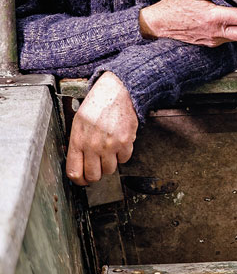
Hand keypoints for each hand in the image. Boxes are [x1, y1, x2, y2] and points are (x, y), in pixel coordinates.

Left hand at [66, 71, 138, 185]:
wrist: (116, 92)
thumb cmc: (97, 106)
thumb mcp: (78, 123)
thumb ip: (77, 144)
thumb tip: (78, 165)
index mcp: (78, 141)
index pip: (74, 173)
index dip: (79, 180)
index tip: (82, 180)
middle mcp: (93, 146)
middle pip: (94, 176)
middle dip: (95, 174)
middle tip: (97, 167)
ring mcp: (110, 145)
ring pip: (110, 170)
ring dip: (109, 164)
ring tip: (108, 151)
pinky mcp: (125, 142)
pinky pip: (124, 160)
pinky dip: (122, 155)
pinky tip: (118, 143)